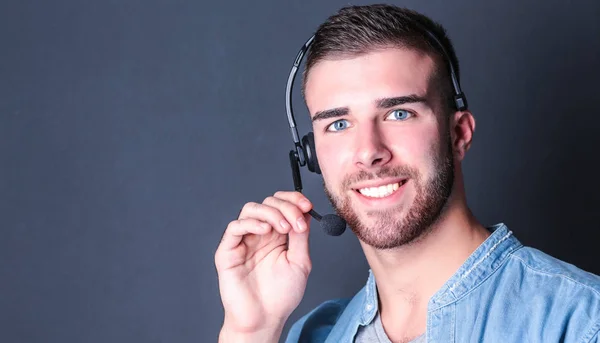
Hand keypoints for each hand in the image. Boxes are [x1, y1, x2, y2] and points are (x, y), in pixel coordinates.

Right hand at [215, 191, 312, 340]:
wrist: (264, 319)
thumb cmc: (280, 295)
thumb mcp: (299, 262)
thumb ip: (300, 236)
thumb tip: (304, 213)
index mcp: (277, 235)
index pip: (282, 205)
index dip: (294, 200)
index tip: (307, 205)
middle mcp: (260, 234)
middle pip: (268, 202)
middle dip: (286, 207)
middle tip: (296, 222)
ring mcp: (244, 241)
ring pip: (251, 209)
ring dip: (270, 213)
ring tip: (283, 228)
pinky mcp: (228, 251)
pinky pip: (234, 227)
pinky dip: (251, 223)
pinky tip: (265, 232)